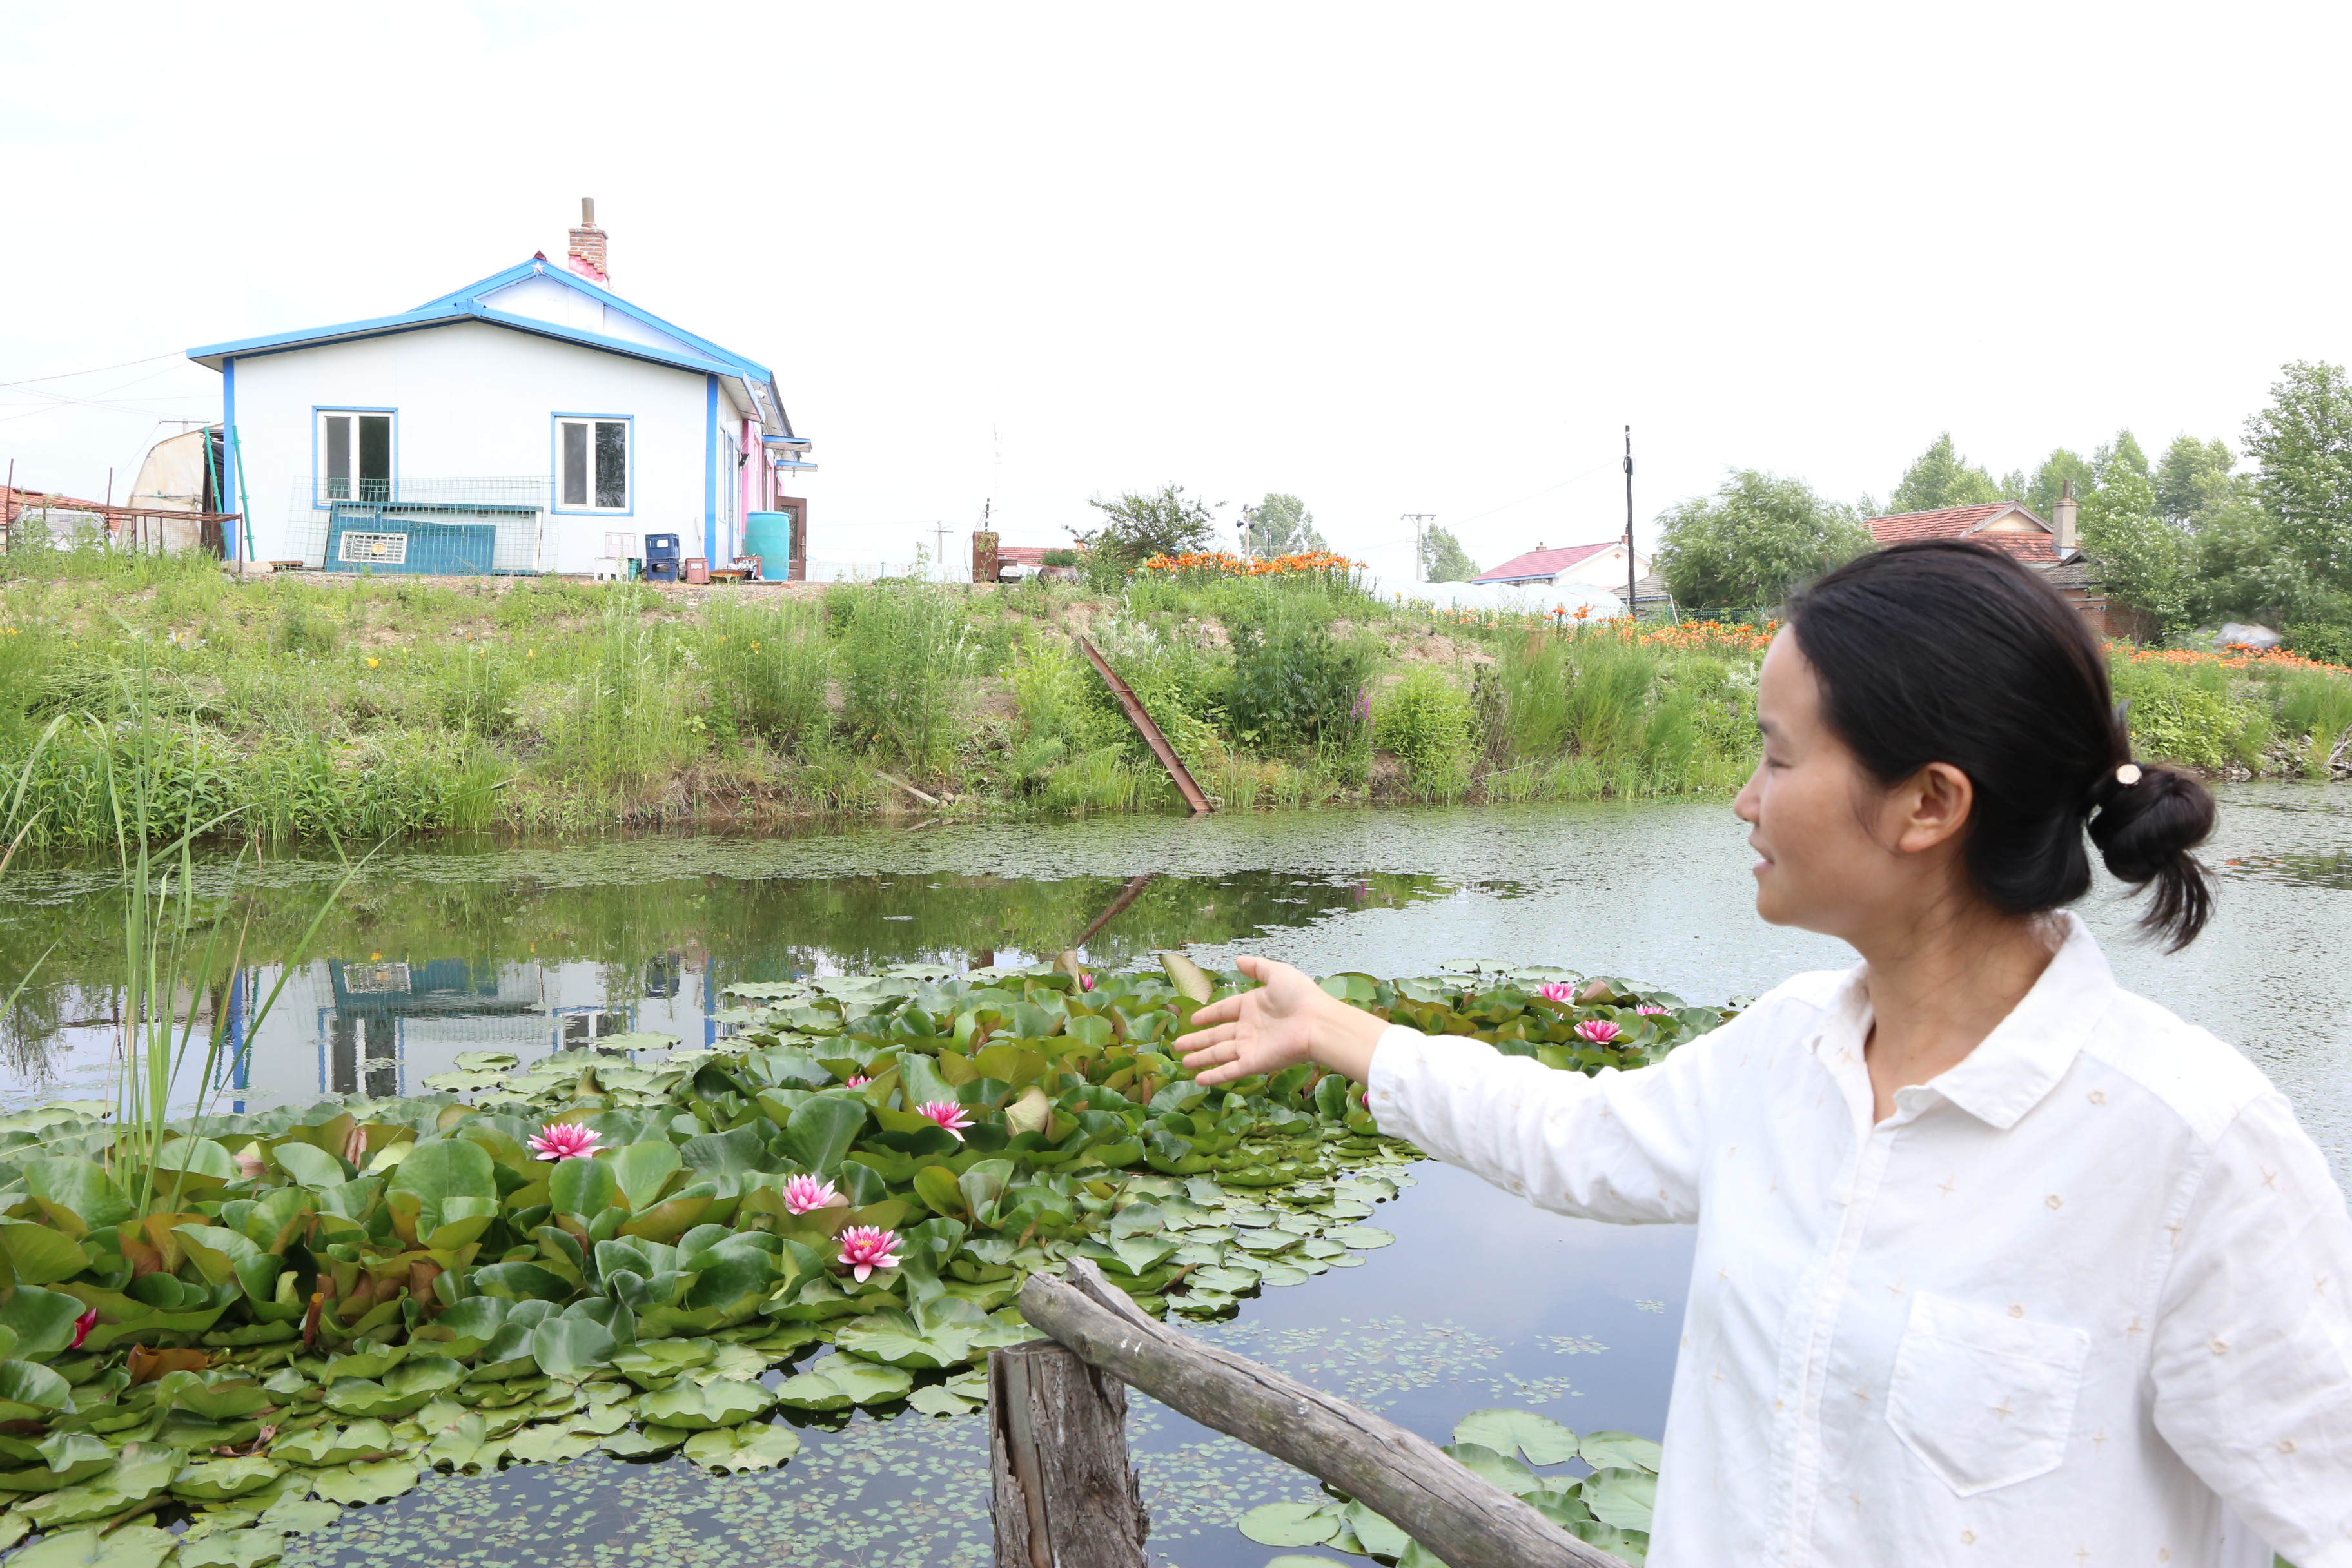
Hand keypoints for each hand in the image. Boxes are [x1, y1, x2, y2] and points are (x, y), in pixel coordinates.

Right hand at [1174, 954, 1387, 1088]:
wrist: (1318, 1023)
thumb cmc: (1301, 996)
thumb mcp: (1277, 973)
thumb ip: (1257, 967)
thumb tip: (1238, 959)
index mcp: (1253, 1006)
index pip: (1224, 1011)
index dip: (1208, 1015)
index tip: (1193, 1020)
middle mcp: (1249, 1028)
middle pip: (1216, 1035)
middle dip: (1197, 1041)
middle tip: (1178, 1044)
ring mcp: (1251, 1047)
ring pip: (1219, 1054)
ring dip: (1200, 1058)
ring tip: (1182, 1061)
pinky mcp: (1254, 1063)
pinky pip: (1230, 1070)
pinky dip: (1214, 1076)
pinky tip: (1198, 1080)